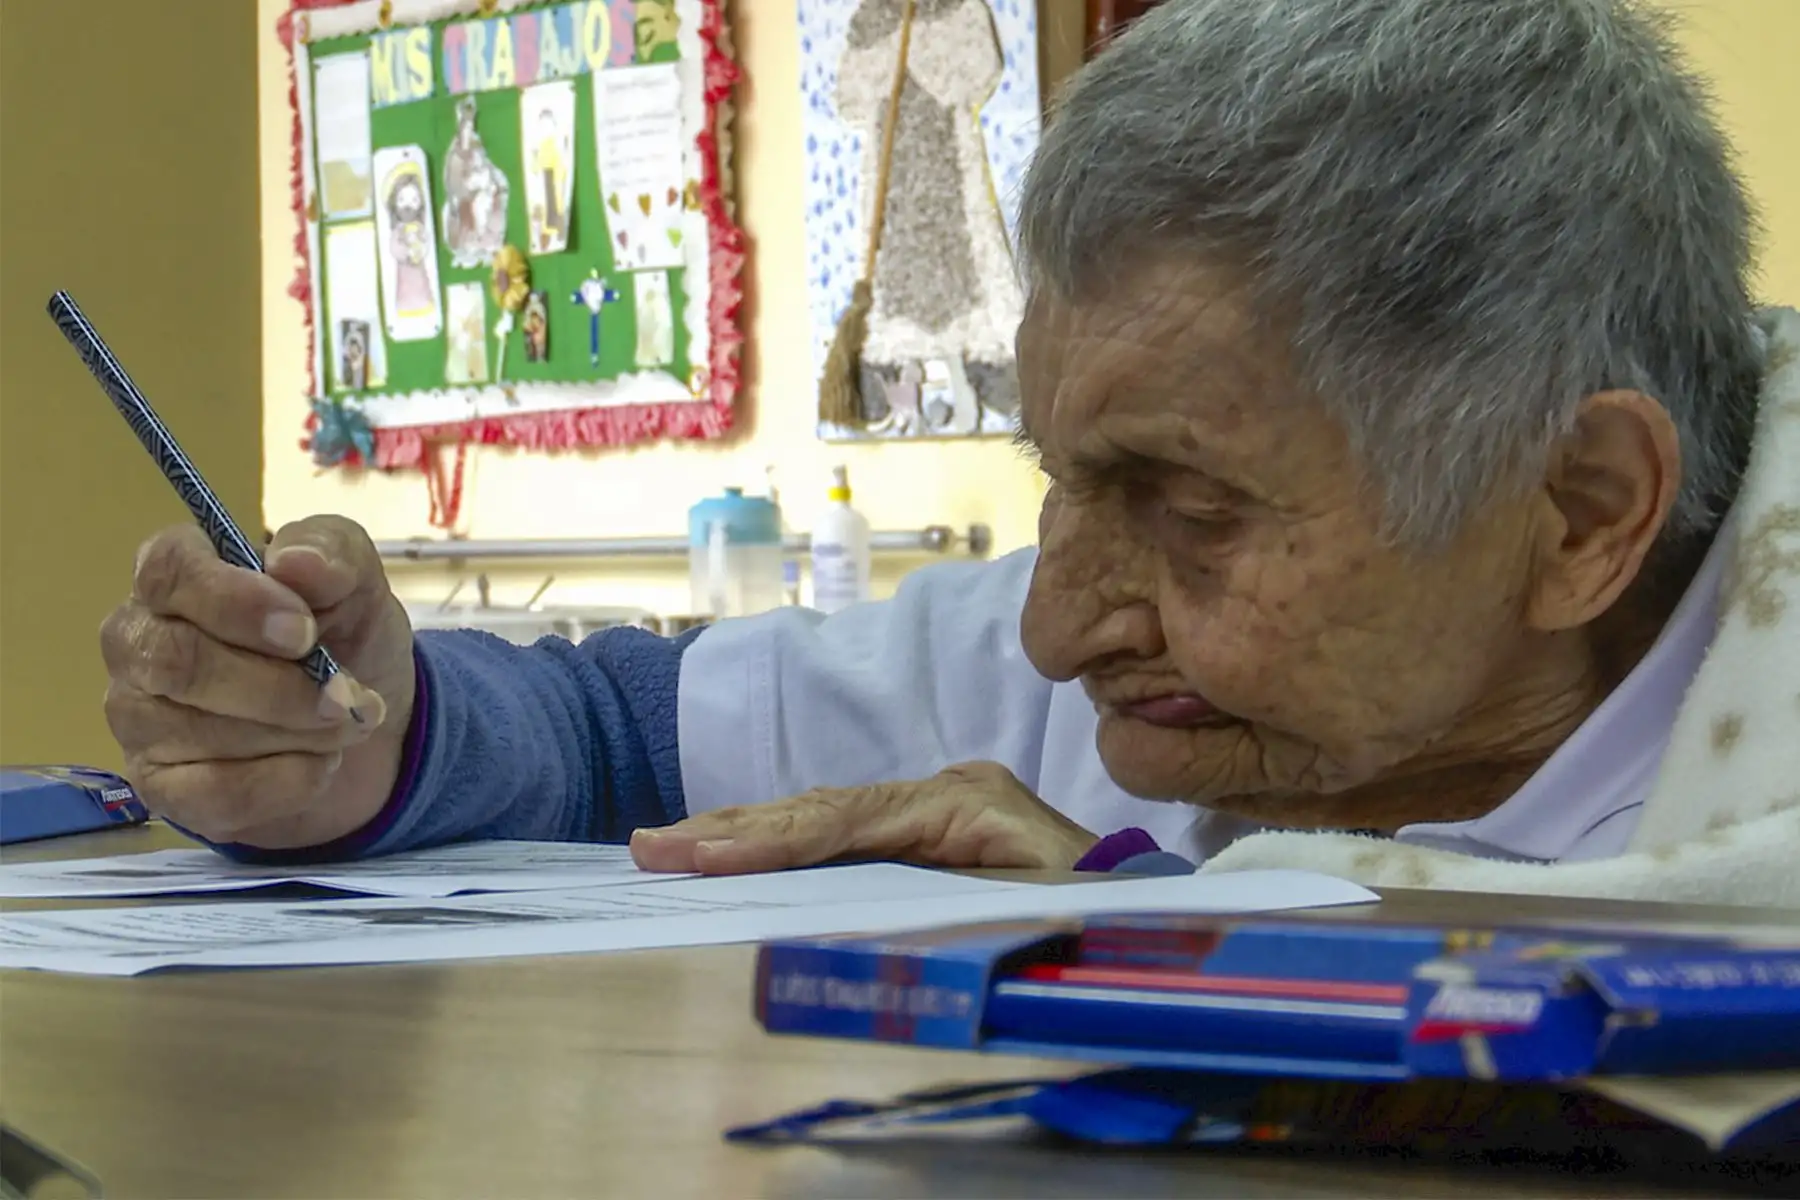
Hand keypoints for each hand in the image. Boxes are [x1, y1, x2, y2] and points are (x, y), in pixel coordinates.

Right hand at [100, 516, 416, 849]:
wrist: (358, 713)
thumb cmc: (339, 627)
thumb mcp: (354, 575)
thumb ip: (330, 553)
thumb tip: (296, 562)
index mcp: (175, 577)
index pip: (167, 571)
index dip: (234, 601)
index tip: (304, 630)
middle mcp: (138, 643)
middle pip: (175, 660)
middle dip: (278, 686)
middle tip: (348, 695)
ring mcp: (140, 719)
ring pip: (200, 731)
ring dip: (296, 732)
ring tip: (347, 723)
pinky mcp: (163, 786)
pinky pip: (214, 793)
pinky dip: (286, 781)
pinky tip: (321, 764)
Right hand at [629, 761, 1097, 874]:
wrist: (1159, 915)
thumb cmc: (1102, 919)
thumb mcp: (1032, 910)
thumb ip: (949, 907)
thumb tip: (860, 918)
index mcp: (966, 804)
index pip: (848, 819)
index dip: (770, 838)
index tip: (702, 855)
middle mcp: (947, 792)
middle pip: (823, 808)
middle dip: (735, 829)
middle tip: (652, 846)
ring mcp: (938, 807)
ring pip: (826, 818)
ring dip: (748, 834)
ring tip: (671, 847)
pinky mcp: (935, 829)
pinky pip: (847, 835)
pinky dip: (786, 844)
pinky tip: (735, 853)